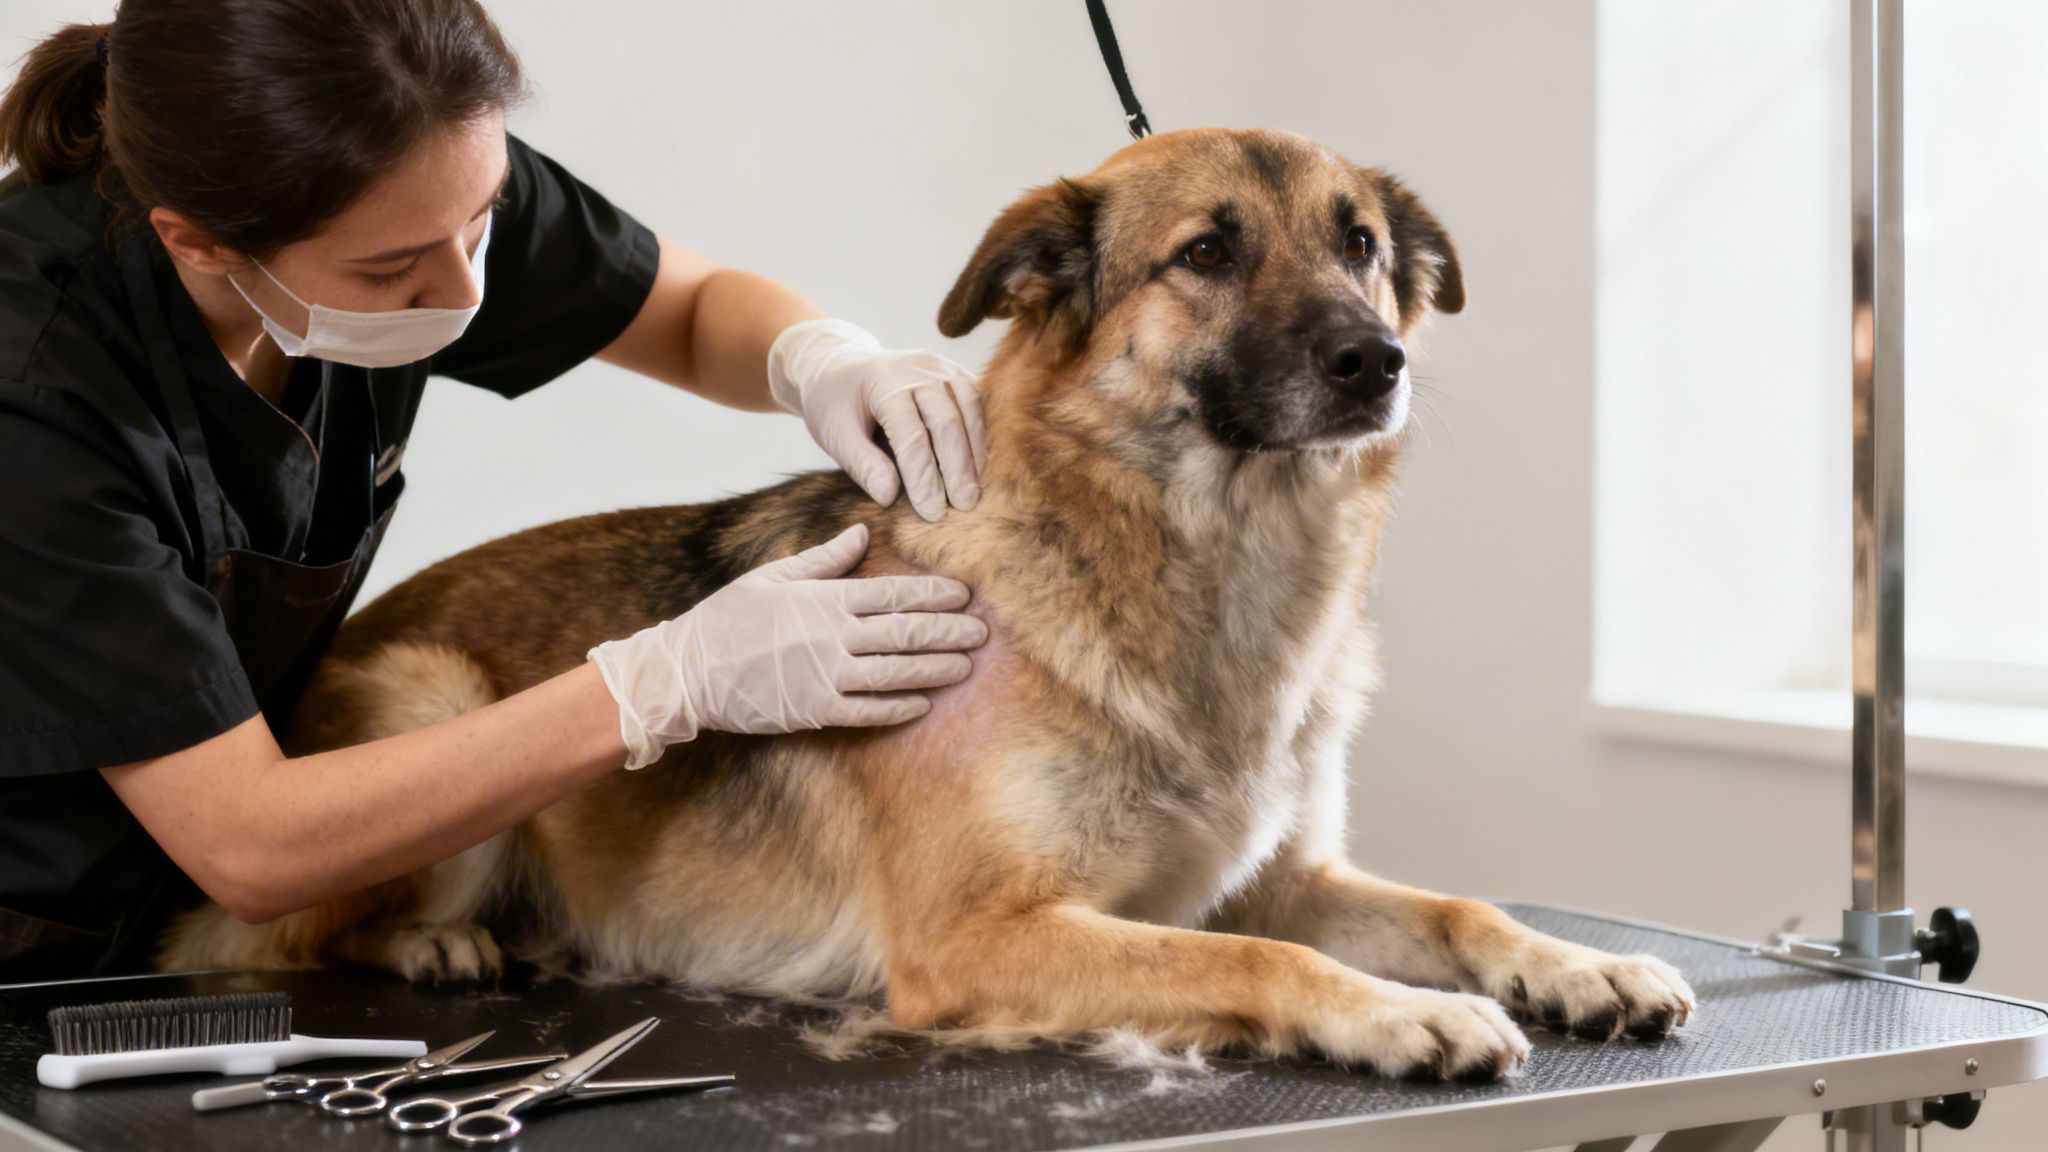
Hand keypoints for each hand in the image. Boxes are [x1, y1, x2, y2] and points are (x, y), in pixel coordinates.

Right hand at [587, 524, 986, 768]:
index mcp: (824, 599)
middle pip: (905, 633)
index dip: (933, 594)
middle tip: (983, 632)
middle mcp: (832, 636)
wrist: (688, 672)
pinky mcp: (816, 710)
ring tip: (966, 666)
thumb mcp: (773, 576)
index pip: (893, 593)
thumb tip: (861, 531)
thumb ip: (823, 558)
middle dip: (948, 631)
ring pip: (895, 672)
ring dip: (935, 669)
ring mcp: (826, 676)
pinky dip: (899, 707)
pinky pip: (868, 710)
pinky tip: (925, 703)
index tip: (964, 594)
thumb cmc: (728, 618)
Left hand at [768, 318, 987, 520]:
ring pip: (970, 407)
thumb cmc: (834, 404)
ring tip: (974, 490)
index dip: (924, 477)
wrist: (838, 365)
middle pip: (947, 421)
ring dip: (975, 453)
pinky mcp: (953, 371)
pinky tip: (979, 464)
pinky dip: (981, 432)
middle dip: (957, 468)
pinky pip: (977, 400)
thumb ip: (862, 465)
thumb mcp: (835, 435)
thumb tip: (890, 497)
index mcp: (883, 381)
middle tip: (963, 506)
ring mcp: (939, 366)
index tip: (931, 512)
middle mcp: (917, 368)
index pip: (911, 435)